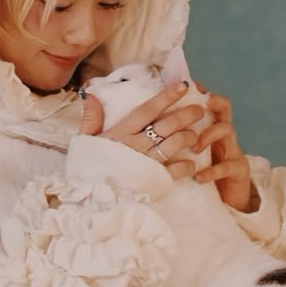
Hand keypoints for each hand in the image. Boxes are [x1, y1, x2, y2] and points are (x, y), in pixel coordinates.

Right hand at [79, 81, 203, 180]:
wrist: (91, 200)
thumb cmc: (89, 168)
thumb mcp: (85, 141)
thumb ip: (90, 118)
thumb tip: (90, 94)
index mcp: (122, 132)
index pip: (148, 109)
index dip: (167, 96)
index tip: (183, 86)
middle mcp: (137, 145)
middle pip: (167, 124)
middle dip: (187, 114)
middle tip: (200, 109)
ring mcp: (147, 163)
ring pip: (174, 144)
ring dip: (189, 137)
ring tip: (196, 135)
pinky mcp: (154, 180)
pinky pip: (176, 171)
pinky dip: (187, 166)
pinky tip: (191, 164)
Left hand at [192, 87, 257, 212]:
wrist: (229, 197)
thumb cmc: (206, 170)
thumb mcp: (192, 151)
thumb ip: (180, 136)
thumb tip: (153, 123)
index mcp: (212, 125)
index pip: (209, 101)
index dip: (201, 92)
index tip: (189, 86)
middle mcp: (225, 133)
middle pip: (224, 108)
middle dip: (212, 103)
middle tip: (198, 107)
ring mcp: (233, 149)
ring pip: (227, 130)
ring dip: (208, 135)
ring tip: (195, 147)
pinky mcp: (239, 169)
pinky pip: (227, 166)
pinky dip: (212, 171)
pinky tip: (198, 176)